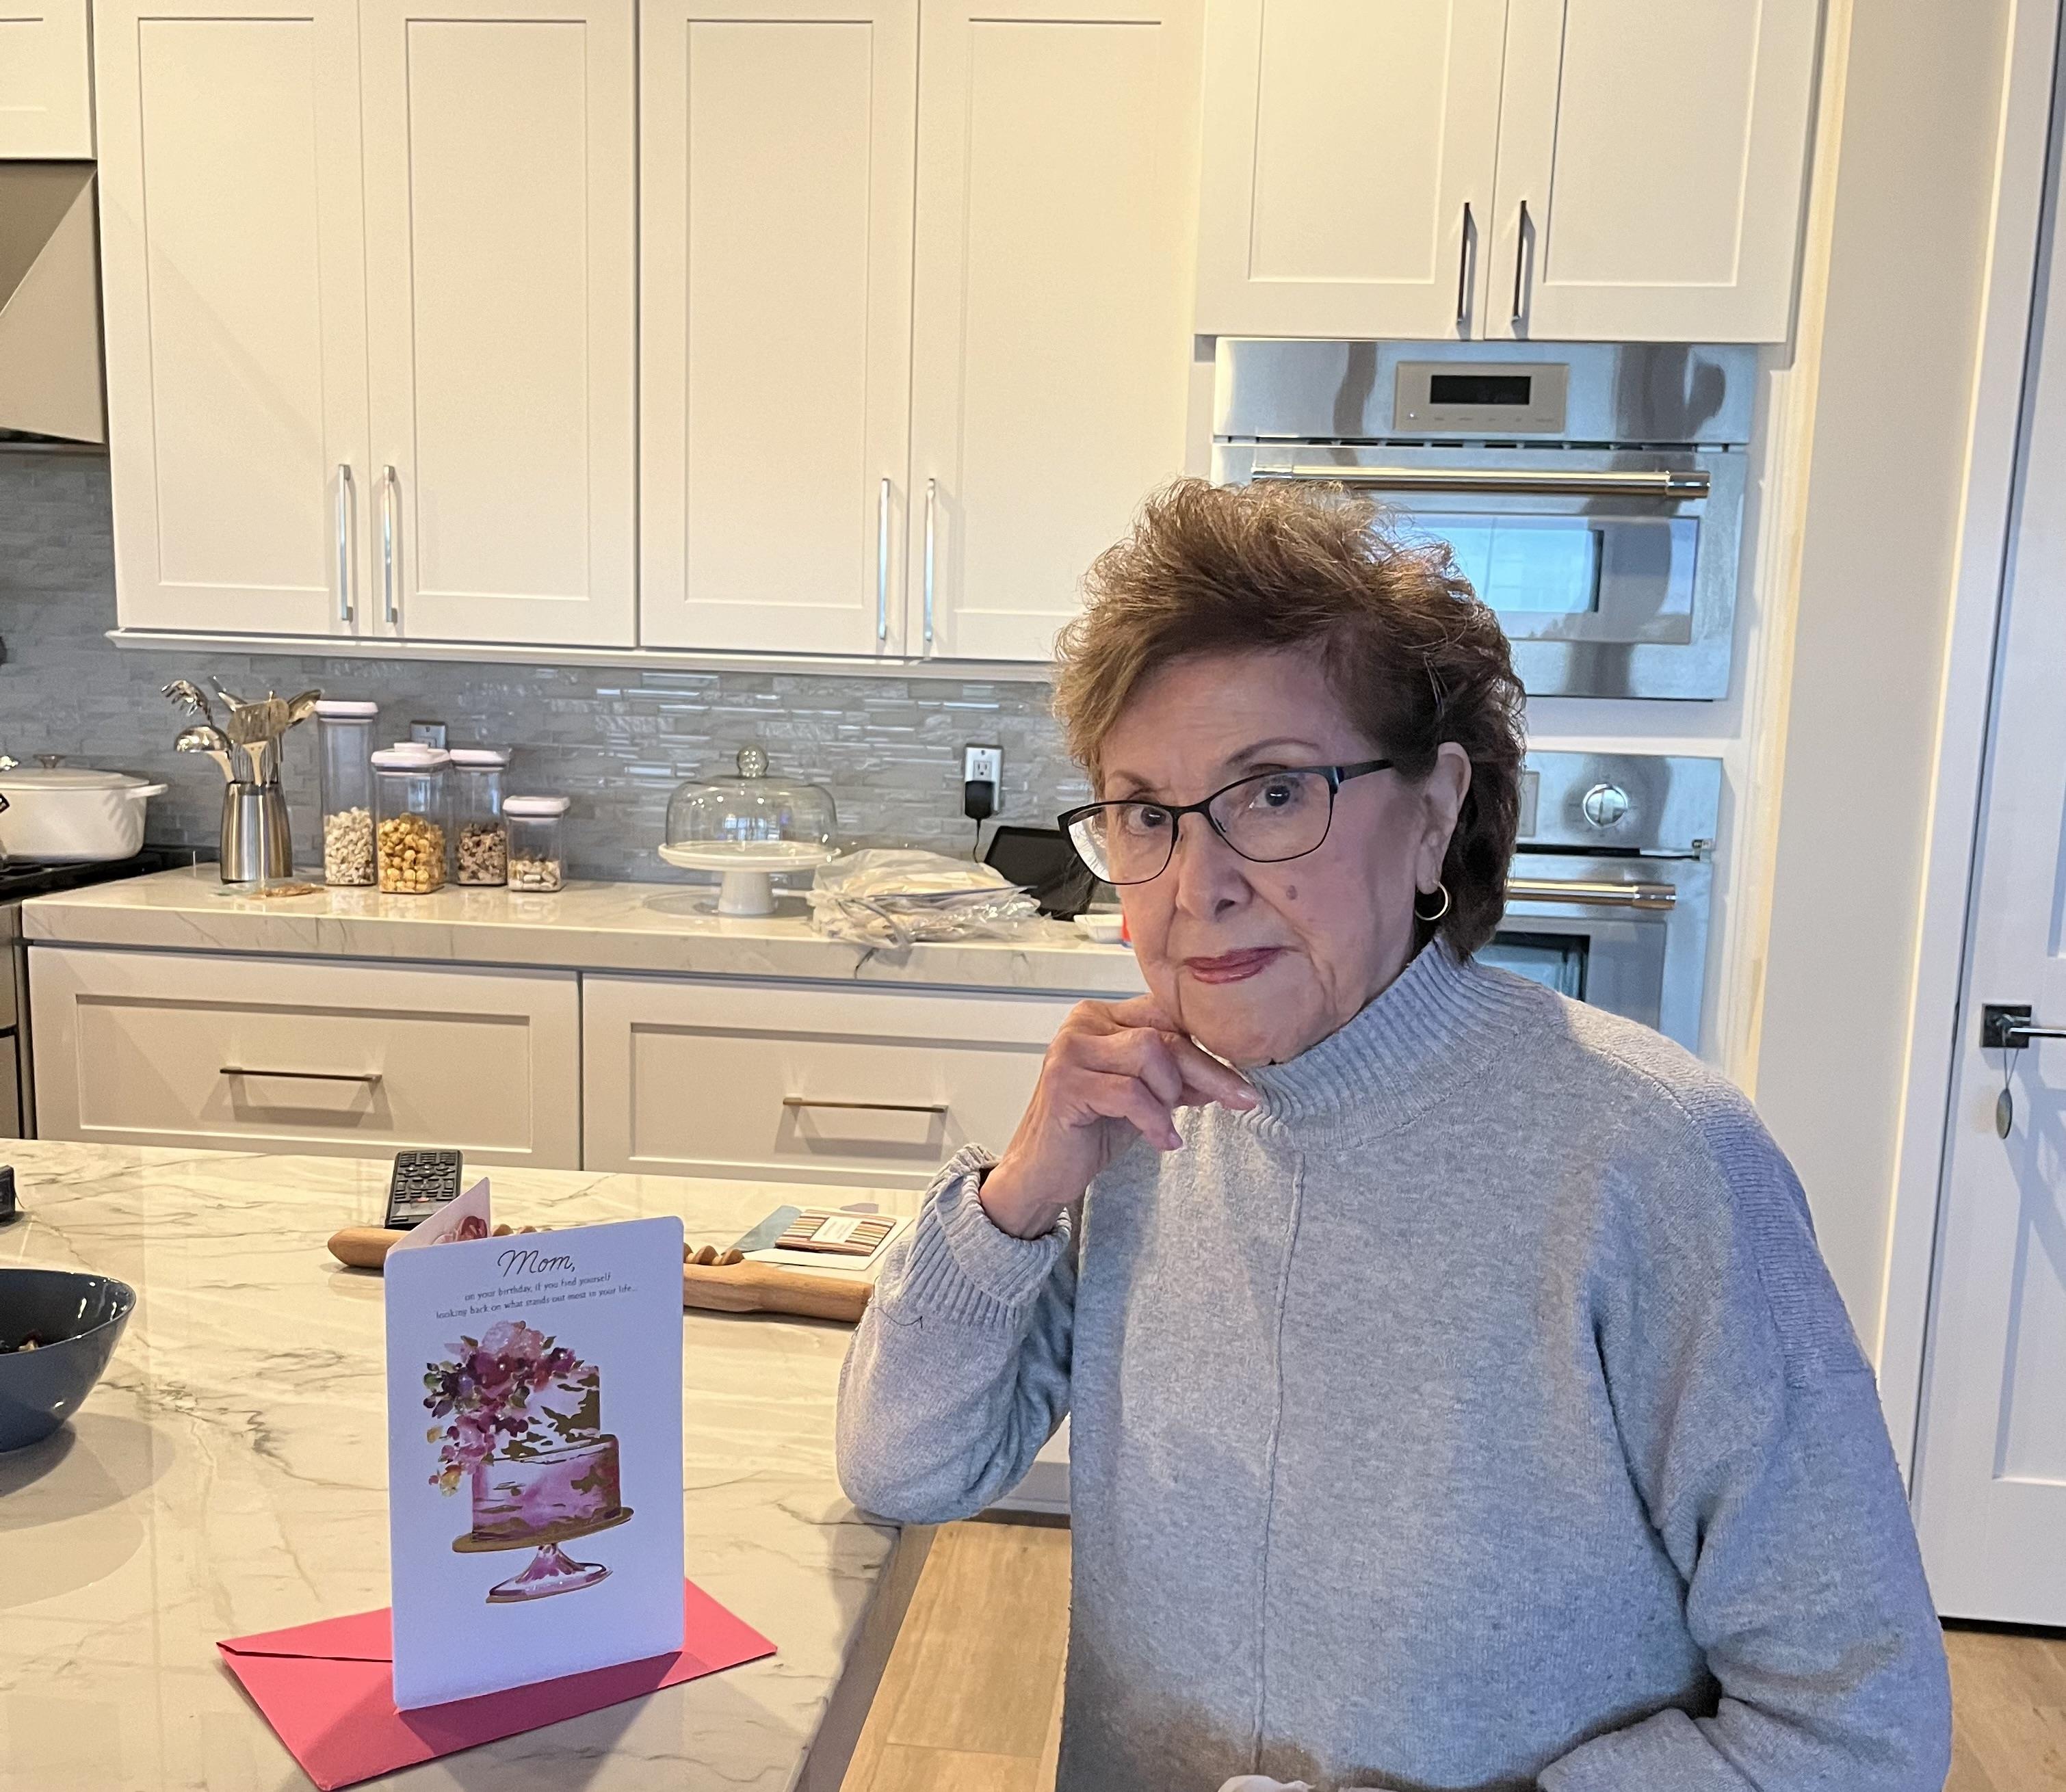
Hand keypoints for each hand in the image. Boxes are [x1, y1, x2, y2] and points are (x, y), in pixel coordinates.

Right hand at [978, 996, 1257, 1238]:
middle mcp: (1083, 1024)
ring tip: (1163, 1125)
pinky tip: (1160, 1140)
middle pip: (1164, 1034)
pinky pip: (1129, 1092)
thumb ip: (1178, 1079)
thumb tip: (1229, 1077)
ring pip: (1150, 1053)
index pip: (1168, 1016)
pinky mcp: (1065, 1083)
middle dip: (1209, 1071)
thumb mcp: (1146, 1099)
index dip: (1209, 1046)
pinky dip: (1154, 1120)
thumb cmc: (1088, 1131)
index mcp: (1103, 1017)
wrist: (1043, 1170)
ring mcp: (1071, 1050)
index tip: (1242, 1080)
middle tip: (1240, 1099)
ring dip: (1169, 1095)